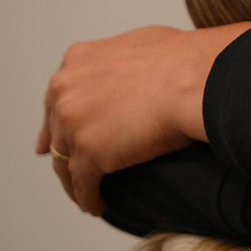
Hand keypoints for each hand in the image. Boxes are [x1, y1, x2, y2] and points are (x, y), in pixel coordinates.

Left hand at [37, 23, 250, 214]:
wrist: (198, 79)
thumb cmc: (184, 60)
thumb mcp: (140, 44)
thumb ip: (120, 61)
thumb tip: (130, 76)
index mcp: (77, 61)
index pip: (59, 97)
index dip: (58, 120)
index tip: (53, 138)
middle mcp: (67, 91)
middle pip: (57, 131)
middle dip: (60, 150)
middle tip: (66, 168)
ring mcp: (75, 123)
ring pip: (66, 162)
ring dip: (74, 181)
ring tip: (86, 196)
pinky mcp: (91, 153)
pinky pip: (83, 184)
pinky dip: (89, 198)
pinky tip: (97, 206)